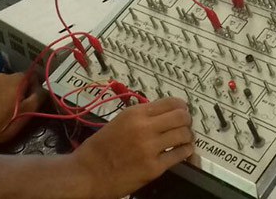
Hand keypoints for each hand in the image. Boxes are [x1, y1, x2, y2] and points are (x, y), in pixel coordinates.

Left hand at [0, 72, 43, 146]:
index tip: (31, 102)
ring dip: (2, 94)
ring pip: (0, 85)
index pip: (33, 77)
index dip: (34, 89)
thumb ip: (37, 100)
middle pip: (16, 82)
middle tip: (14, 110)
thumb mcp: (24, 115)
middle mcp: (3, 75)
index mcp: (18, 80)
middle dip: (17, 93)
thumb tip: (43, 90)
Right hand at [71, 97, 193, 198]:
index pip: (171, 102)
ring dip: (188, 136)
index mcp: (135, 113)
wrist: (88, 173)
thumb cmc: (99, 148)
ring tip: (185, 140)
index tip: (183, 111)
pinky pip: (180, 155)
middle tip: (186, 125)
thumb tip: (162, 114)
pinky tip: (183, 152)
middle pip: (181, 116)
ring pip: (184, 135)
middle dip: (187, 120)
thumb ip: (141, 116)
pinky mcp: (154, 168)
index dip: (182, 107)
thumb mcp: (119, 121)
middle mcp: (145, 127)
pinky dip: (185, 152)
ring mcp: (150, 148)